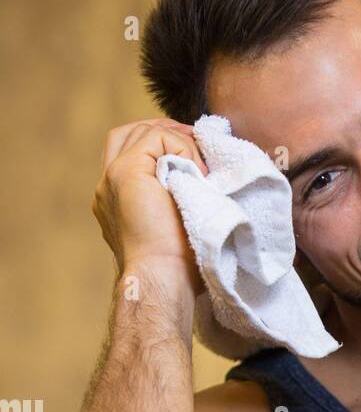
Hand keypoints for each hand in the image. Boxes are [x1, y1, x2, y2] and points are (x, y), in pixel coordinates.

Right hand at [92, 118, 208, 296]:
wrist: (163, 280)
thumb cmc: (176, 268)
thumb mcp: (174, 228)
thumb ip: (173, 203)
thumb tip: (199, 182)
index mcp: (116, 202)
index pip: (129, 153)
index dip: (161, 145)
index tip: (192, 156)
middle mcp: (107, 187)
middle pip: (128, 135)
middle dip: (165, 132)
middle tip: (197, 142)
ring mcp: (112, 178)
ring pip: (143, 133)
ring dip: (178, 142)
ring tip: (202, 166)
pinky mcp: (125, 172)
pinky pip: (156, 140)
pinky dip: (182, 148)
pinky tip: (198, 173)